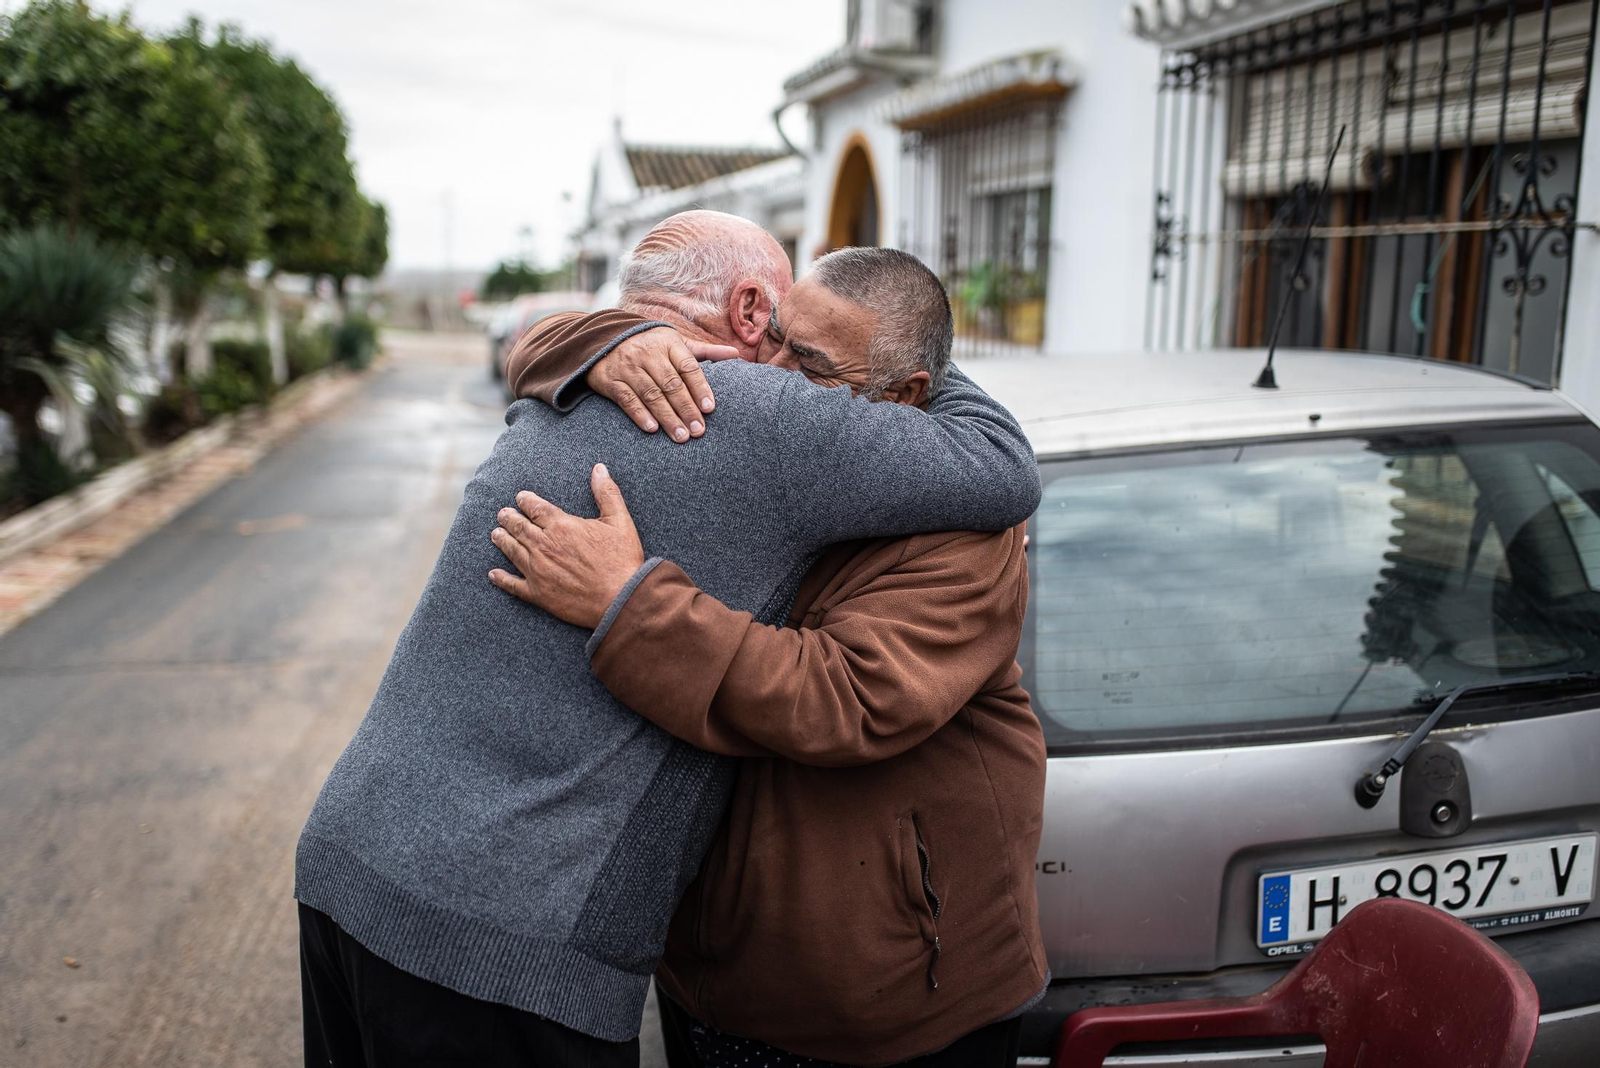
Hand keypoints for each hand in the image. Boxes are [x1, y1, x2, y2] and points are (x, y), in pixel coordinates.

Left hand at [488, 464, 645, 628]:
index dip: (526, 501)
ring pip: (513, 551)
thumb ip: (607, 493)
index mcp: (561, 526)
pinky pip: (513, 585)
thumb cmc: (622, 560)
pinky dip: (501, 579)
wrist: (621, 599)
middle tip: (502, 514)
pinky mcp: (538, 594)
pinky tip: (493, 574)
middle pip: (519, 528)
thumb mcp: (620, 521)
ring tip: (496, 534)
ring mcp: (538, 571)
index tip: (520, 498)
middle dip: (509, 518)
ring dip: (503, 540)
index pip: (536, 508)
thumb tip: (599, 468)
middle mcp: (544, 546)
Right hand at [588, 327, 738, 442]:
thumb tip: (735, 354)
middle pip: (671, 384)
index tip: (710, 409)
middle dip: (686, 408)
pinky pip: (626, 398)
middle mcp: (648, 354)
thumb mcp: (675, 342)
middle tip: (698, 431)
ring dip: (667, 417)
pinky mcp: (610, 380)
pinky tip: (652, 429)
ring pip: (651, 394)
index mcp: (668, 343)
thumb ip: (704, 351)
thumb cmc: (650, 344)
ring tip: (680, 436)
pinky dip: (639, 414)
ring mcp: (628, 367)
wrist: (603, 338)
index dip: (700, 388)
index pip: (688, 367)